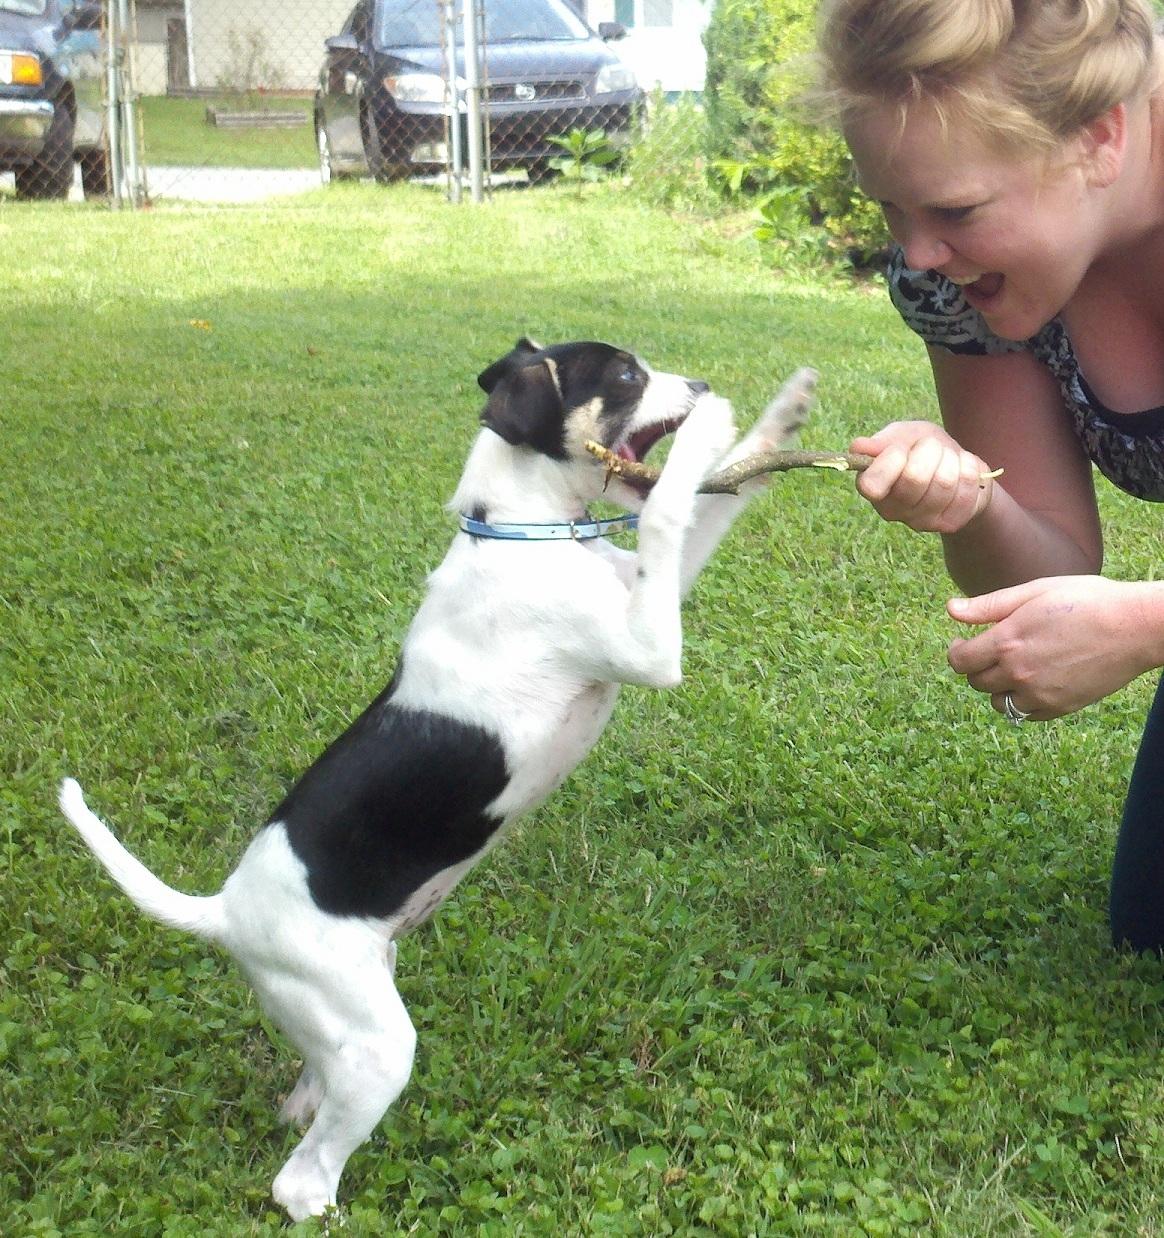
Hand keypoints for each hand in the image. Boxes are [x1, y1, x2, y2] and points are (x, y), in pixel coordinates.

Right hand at [851, 421, 996, 533]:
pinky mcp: (948, 524)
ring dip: (953, 459)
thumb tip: (859, 447)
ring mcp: (920, 522)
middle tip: (933, 447)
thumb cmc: (923, 449)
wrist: (956, 467)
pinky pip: (966, 491)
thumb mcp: (903, 436)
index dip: (892, 459)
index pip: (872, 484)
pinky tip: (963, 473)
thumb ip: (883, 441)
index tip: (901, 448)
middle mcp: (891, 511)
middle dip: (931, 450)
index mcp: (871, 487)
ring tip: (949, 459)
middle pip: (915, 478)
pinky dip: (970, 471)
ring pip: (944, 482)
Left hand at [946, 576, 1158, 719]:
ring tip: (1011, 670)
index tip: (961, 644)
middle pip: (976, 682)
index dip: (955, 652)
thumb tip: (950, 609)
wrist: (1135, 626)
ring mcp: (1040, 693)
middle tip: (989, 653)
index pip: (959, 661)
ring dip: (997, 689)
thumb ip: (988, 605)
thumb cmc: (1087, 600)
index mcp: (1007, 641)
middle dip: (976, 668)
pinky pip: (1026, 715)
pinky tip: (1032, 684)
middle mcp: (1018, 672)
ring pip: (998, 703)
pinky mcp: (1061, 707)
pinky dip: (1023, 703)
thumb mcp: (1034, 592)